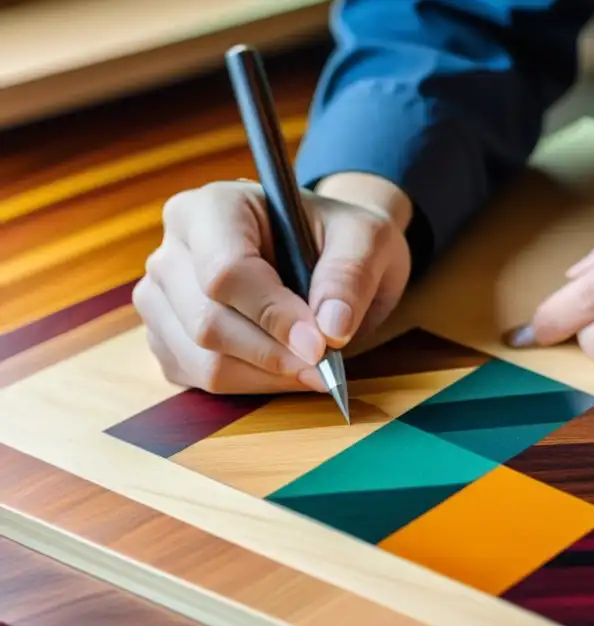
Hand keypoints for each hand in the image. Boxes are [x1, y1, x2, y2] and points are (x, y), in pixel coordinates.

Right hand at [134, 176, 411, 393]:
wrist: (322, 250)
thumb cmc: (338, 237)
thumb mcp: (366, 238)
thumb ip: (350, 276)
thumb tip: (330, 329)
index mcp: (212, 207)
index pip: (225, 271)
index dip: (273, 315)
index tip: (320, 344)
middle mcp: (173, 250)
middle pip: (208, 323)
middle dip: (274, 354)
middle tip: (326, 365)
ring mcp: (162, 298)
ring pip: (202, 360)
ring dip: (266, 376)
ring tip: (313, 368)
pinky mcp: (167, 339)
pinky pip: (200, 380)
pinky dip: (251, 385)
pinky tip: (286, 368)